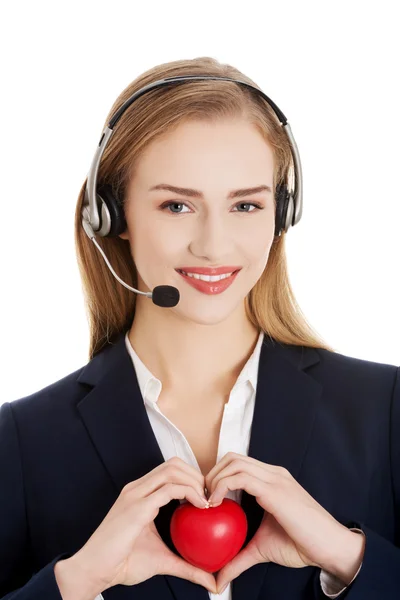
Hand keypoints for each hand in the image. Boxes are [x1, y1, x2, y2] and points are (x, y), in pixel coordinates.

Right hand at [72, 457, 216, 594]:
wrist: (95, 570)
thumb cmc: (123, 562)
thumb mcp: (162, 559)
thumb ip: (186, 565)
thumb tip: (211, 581)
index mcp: (139, 493)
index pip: (170, 469)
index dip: (192, 477)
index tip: (206, 497)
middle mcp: (137, 488)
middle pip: (174, 464)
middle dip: (197, 475)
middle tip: (209, 497)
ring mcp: (136, 494)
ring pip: (173, 470)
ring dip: (195, 481)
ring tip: (206, 501)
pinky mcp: (138, 506)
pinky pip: (169, 489)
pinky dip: (190, 492)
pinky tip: (200, 506)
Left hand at [205, 452, 354, 593]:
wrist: (330, 547)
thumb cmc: (302, 545)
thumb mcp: (263, 549)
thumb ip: (240, 558)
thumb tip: (219, 580)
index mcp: (272, 479)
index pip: (237, 463)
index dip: (217, 475)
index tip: (206, 498)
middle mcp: (272, 473)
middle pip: (231, 457)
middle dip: (211, 474)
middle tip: (203, 498)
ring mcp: (274, 478)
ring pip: (233, 462)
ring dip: (214, 479)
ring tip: (207, 501)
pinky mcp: (274, 489)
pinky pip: (240, 477)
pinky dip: (221, 486)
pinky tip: (216, 503)